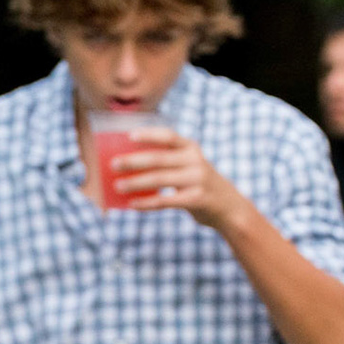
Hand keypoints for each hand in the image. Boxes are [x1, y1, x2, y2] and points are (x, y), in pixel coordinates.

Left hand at [112, 129, 254, 233]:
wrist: (230, 208)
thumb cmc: (199, 184)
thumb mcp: (190, 166)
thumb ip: (168, 161)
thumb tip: (126, 163)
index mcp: (192, 149)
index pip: (168, 136)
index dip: (148, 135)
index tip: (128, 136)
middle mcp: (196, 162)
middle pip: (159, 159)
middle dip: (133, 161)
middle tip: (114, 165)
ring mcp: (198, 180)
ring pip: (160, 179)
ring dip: (136, 183)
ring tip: (118, 186)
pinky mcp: (198, 200)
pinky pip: (166, 201)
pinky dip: (147, 203)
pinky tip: (133, 204)